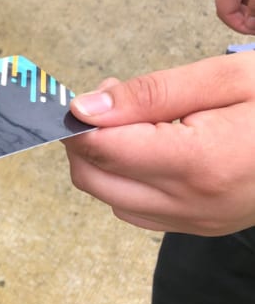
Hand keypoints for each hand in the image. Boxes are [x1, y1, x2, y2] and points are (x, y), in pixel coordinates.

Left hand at [62, 52, 254, 235]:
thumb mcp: (225, 78)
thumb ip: (149, 94)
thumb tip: (85, 108)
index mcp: (199, 162)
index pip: (101, 149)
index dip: (79, 120)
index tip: (84, 95)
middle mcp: (194, 203)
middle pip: (93, 179)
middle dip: (85, 140)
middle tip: (113, 101)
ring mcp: (199, 221)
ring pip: (111, 197)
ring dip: (105, 160)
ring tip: (141, 119)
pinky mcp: (204, 226)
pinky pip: (140, 210)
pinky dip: (128, 180)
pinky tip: (153, 146)